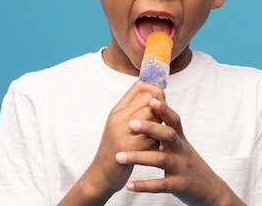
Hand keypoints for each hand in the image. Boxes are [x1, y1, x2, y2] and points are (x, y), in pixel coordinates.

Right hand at [58, 81, 165, 204]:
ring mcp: (122, 132)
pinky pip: (152, 139)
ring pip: (152, 117)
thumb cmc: (116, 149)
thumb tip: (156, 97)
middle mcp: (118, 117)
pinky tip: (151, 150)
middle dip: (160, 112)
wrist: (101, 175)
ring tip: (154, 137)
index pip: (140, 87)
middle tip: (158, 124)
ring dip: (159, 127)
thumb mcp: (119, 125)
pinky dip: (156, 145)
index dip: (155, 91)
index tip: (160, 103)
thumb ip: (133, 110)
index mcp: (117, 110)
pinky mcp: (129, 148)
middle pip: (149, 101)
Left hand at [114, 98, 245, 205]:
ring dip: (139, 157)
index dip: (164, 109)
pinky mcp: (178, 186)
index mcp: (181, 140)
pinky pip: (160, 185)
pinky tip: (129, 185)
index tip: (150, 99)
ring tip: (119, 156)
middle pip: (168, 135)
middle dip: (150, 128)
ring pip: (160, 160)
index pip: (174, 120)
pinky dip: (144, 185)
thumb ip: (169, 130)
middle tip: (130, 123)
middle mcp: (182, 151)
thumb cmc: (189, 163)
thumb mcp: (182, 145)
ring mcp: (181, 168)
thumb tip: (154, 106)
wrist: (209, 189)